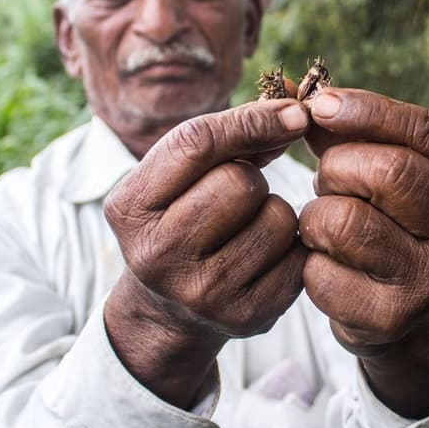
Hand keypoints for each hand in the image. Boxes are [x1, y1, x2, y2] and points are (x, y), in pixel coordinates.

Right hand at [103, 100, 309, 408]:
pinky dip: (293, 247)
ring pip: (277, 216)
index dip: (251, 120)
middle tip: (235, 197)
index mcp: (129, 208)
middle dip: (251, 176)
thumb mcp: (177, 178)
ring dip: (274, 211)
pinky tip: (266, 256)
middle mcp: (157, 255)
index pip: (196, 142)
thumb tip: (295, 110)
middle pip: (240, 181)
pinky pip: (299, 255)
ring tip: (247, 228)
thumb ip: (227, 137)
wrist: (168, 312)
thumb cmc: (180, 220)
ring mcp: (201, 292)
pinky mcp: (245, 317)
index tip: (294, 112)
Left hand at [300, 88, 428, 416]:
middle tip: (328, 178)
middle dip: (339, 165)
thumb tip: (297, 92)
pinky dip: (309, 259)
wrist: (400, 316)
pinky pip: (321, 269)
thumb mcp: (391, 172)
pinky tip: (328, 263)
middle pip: (390, 172)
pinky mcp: (388, 319)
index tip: (320, 103)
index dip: (368, 110)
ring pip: (346, 219)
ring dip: (317, 213)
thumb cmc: (389, 222)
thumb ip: (353, 131)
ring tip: (327, 222)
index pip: (428, 130)